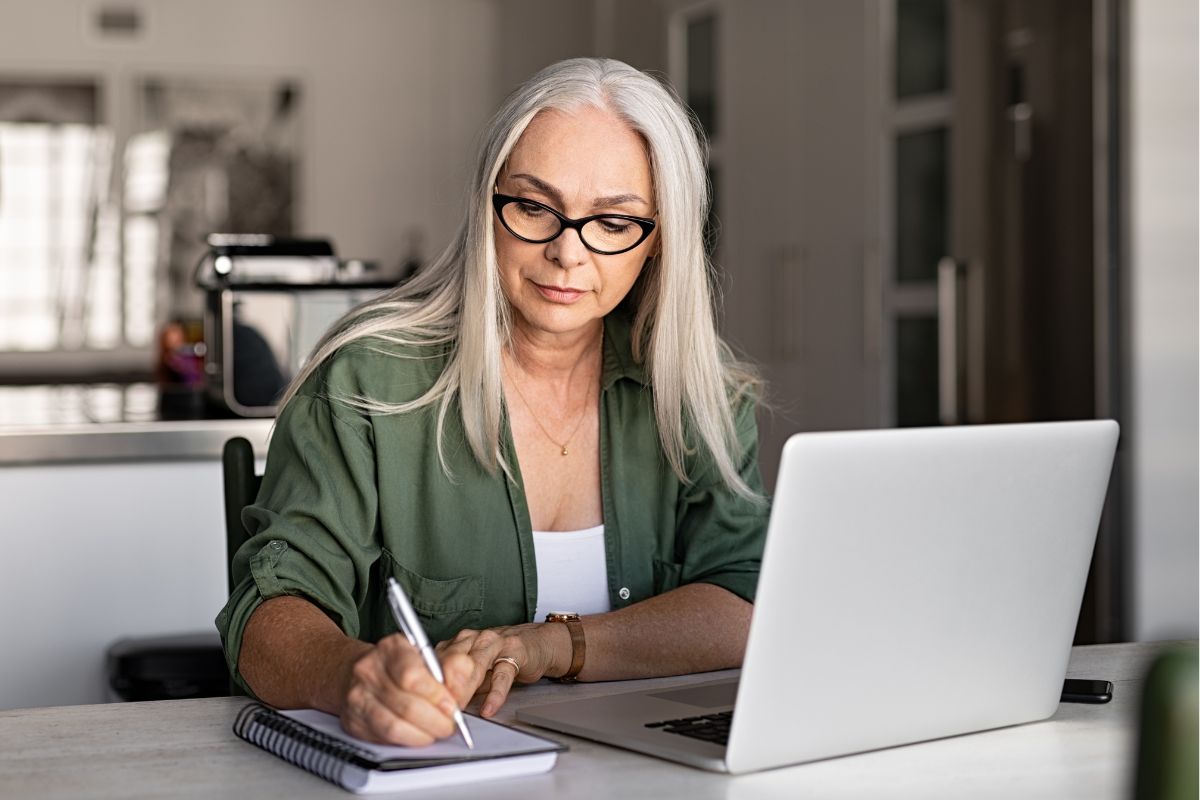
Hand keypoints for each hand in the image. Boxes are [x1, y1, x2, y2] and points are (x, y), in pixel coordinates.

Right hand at [337, 633, 475, 745]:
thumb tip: (460, 689)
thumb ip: (450, 668)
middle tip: (449, 724)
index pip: (412, 676)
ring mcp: (358, 696)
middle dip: (435, 721)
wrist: (358, 671)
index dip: (436, 696)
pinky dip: (407, 741)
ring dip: (423, 734)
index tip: (452, 706)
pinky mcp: (353, 721)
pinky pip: (384, 738)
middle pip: (406, 705)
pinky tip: (418, 735)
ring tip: (436, 731)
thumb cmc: (398, 664)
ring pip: (394, 726)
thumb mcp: (426, 656)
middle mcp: (369, 670)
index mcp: (391, 648)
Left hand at [436, 623, 566, 716]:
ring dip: (464, 689)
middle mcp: (474, 639)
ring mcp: (494, 643)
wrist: (536, 643)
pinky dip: (495, 694)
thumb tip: (435, 708)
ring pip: (474, 665)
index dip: (429, 684)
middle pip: (452, 662)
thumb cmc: (501, 658)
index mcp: (458, 642)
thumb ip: (456, 684)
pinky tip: (489, 708)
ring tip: (458, 709)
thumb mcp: (474, 671)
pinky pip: (502, 675)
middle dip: (443, 688)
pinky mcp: (515, 652)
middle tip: (439, 711)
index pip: (436, 661)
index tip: (424, 705)